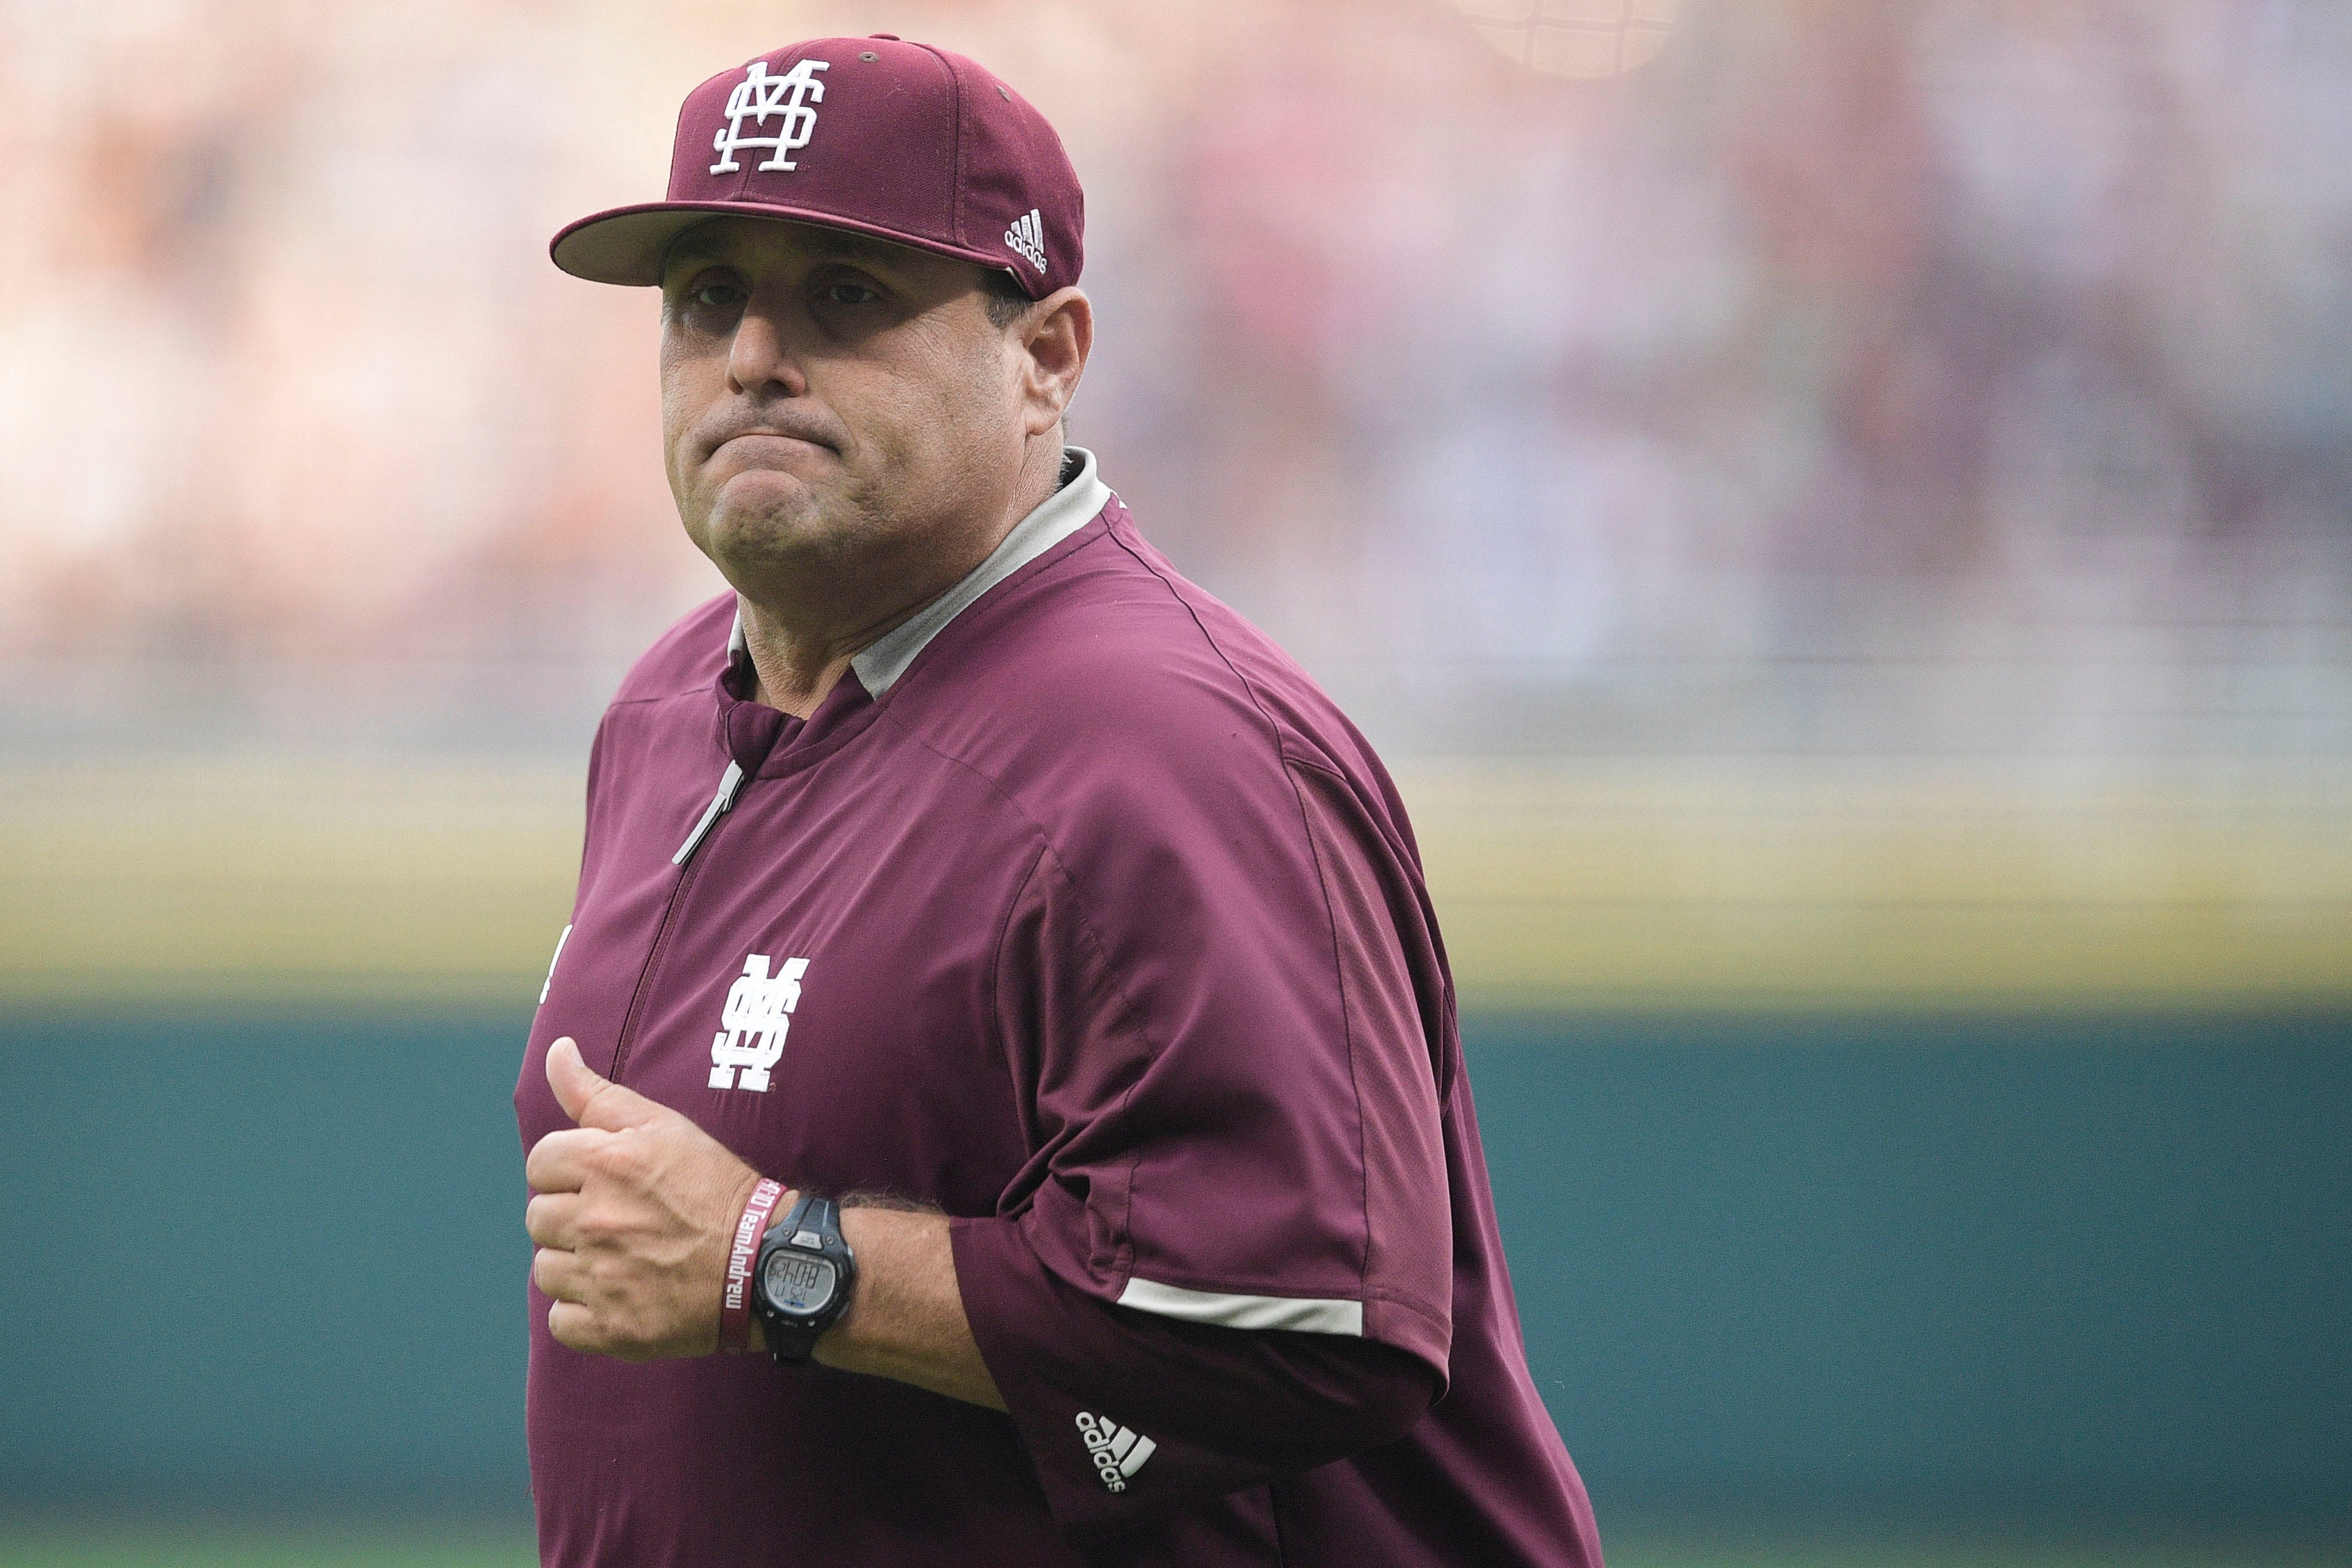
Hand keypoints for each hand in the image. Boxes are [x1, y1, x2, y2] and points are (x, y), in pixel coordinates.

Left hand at [524, 1037, 766, 1360]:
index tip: (603, 1181)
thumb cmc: (715, 1185)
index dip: (568, 1169)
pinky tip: (619, 1295)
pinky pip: (562, 1321)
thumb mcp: (662, 1126)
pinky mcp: (611, 1328)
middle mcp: (595, 1219)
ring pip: (546, 1270)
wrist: (765, 1260)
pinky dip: (584, 1313)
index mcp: (604, 1163)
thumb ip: (597, 1093)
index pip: (540, 1163)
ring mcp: (601, 1278)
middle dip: (571, 1217)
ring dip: (575, 1265)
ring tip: (623, 1258)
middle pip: (538, 1218)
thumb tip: (556, 1050)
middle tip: (620, 1221)